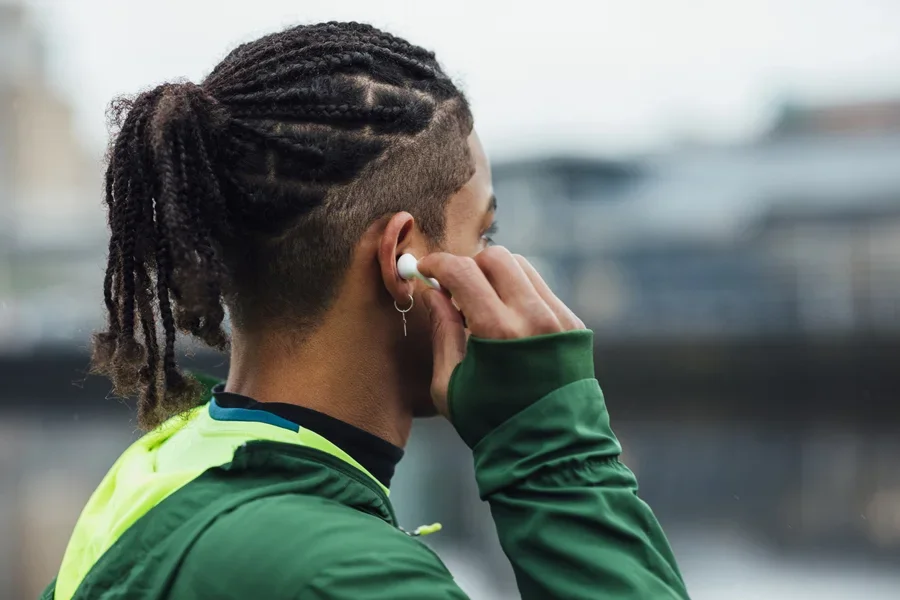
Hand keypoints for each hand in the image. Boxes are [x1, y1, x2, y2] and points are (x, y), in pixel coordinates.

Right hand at [418, 246, 584, 416]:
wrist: (550, 451)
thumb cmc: (490, 423)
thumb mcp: (449, 384)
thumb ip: (442, 331)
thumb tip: (433, 293)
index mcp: (498, 332)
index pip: (463, 271)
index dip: (438, 263)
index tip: (426, 268)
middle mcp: (533, 316)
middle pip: (496, 257)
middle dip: (469, 265)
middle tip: (454, 286)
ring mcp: (559, 318)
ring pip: (522, 267)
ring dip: (495, 274)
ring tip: (480, 301)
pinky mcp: (574, 325)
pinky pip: (541, 288)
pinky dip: (518, 291)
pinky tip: (507, 317)